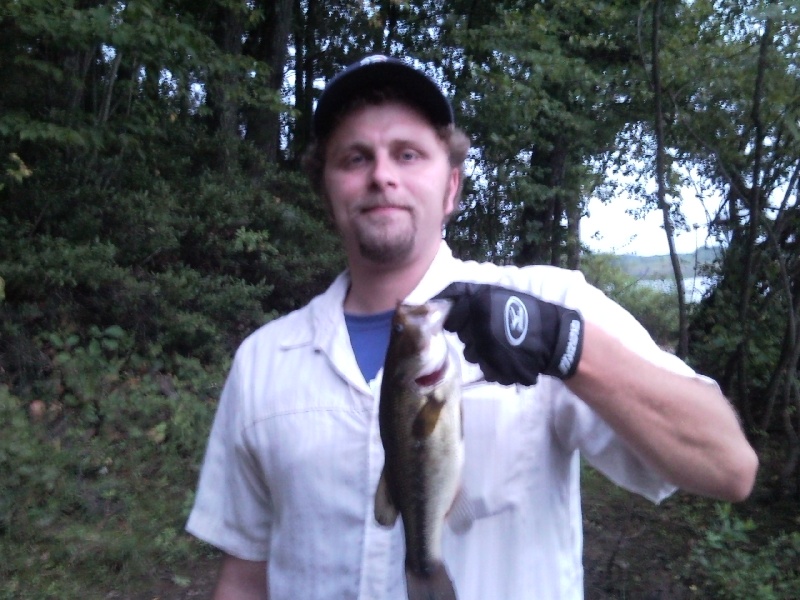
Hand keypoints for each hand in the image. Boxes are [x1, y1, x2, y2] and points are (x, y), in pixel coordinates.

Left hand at [433, 282, 583, 385]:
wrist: (555, 338)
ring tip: (501, 345)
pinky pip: (487, 370)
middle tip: (490, 331)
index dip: (455, 319)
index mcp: (479, 306)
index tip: (462, 320)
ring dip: (482, 351)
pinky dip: (495, 366)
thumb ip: (473, 297)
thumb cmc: (528, 312)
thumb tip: (447, 297)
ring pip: (472, 355)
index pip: (451, 319)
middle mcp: (478, 330)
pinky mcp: (495, 371)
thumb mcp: (500, 294)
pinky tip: (508, 358)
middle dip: (472, 335)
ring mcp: (486, 353)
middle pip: (462, 337)